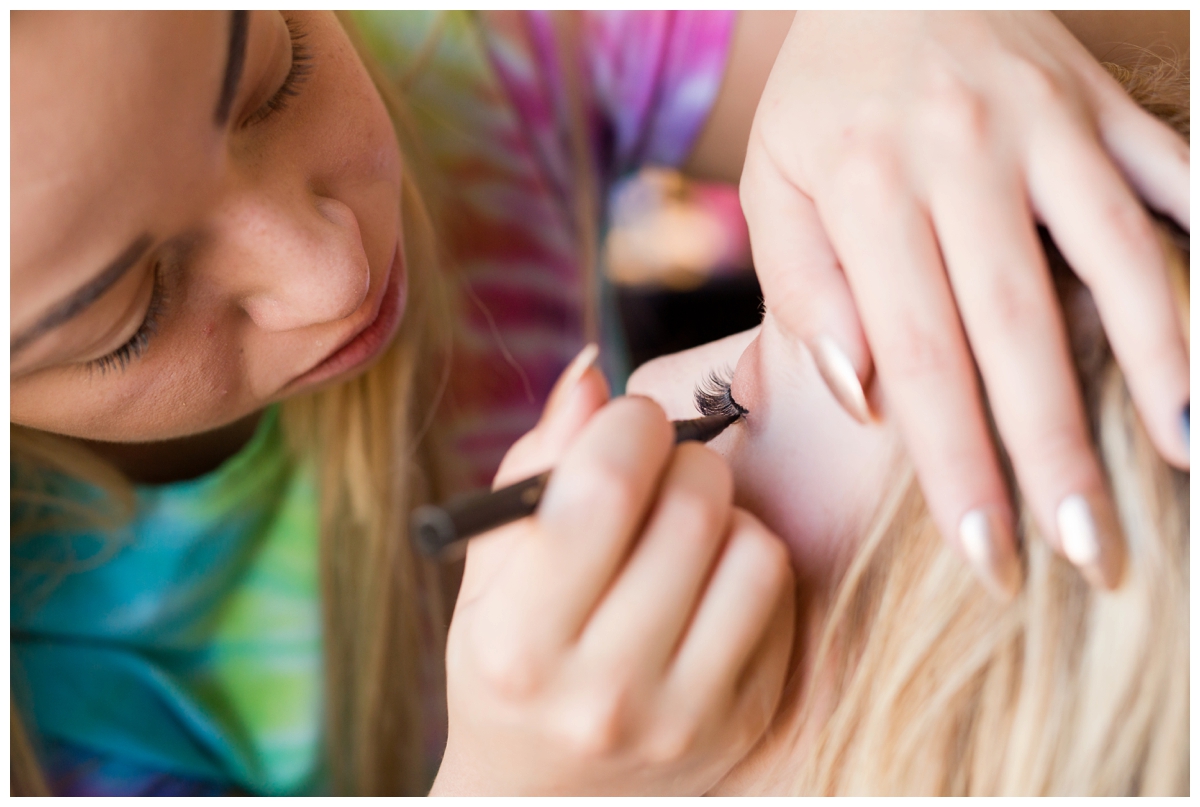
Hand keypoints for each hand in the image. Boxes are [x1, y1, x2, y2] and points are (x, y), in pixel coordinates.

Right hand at [431, 347, 794, 794]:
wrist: (545, 799)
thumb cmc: (510, 663)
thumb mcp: (490, 574)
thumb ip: (533, 467)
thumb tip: (593, 373)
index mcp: (519, 644)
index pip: (607, 485)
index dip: (630, 424)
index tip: (628, 425)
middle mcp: (605, 692)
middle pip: (695, 506)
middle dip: (683, 459)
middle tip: (659, 474)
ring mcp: (687, 720)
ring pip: (755, 548)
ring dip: (724, 516)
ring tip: (683, 535)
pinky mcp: (748, 726)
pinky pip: (781, 599)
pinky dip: (749, 570)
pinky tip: (706, 588)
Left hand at [741, 11, 1188, 596]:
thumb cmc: (823, 102)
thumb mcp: (775, 183)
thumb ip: (805, 288)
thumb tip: (861, 396)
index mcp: (866, 188)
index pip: (916, 355)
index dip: (955, 463)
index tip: (987, 553)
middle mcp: (962, 157)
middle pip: (1017, 329)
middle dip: (1056, 452)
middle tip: (1090, 555)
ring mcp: (1047, 124)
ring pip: (1116, 256)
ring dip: (1160, 361)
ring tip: (1186, 457)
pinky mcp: (1102, 102)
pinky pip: (1171, 173)